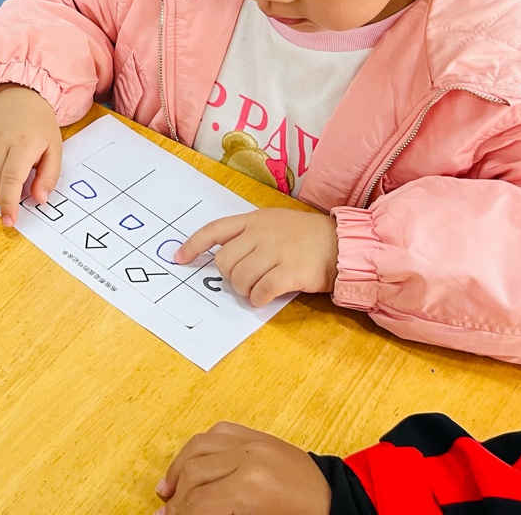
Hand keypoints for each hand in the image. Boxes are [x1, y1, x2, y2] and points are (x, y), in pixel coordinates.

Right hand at [0, 84, 62, 228]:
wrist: (21, 97)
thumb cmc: (40, 126)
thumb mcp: (55, 149)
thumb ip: (49, 177)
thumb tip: (39, 200)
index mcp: (24, 143)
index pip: (11, 178)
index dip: (9, 203)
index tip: (10, 220)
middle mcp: (0, 140)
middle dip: (0, 198)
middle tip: (12, 197)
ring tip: (3, 182)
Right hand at [155, 422, 330, 514]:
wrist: (338, 500)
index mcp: (253, 487)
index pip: (199, 503)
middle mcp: (249, 456)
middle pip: (193, 474)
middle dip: (177, 498)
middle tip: (167, 514)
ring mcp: (253, 441)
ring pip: (198, 447)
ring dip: (179, 469)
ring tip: (169, 491)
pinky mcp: (257, 434)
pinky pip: (217, 432)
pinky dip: (199, 448)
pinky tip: (191, 465)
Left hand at [176, 209, 337, 307]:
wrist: (341, 243)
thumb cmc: (306, 235)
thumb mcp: (274, 223)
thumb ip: (250, 235)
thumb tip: (224, 258)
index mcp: (253, 220)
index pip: (214, 230)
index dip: (192, 245)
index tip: (179, 258)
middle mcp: (260, 233)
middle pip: (224, 261)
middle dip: (228, 277)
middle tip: (242, 281)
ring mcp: (275, 251)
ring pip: (240, 278)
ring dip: (243, 290)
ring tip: (256, 290)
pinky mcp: (289, 271)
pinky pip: (261, 290)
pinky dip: (258, 299)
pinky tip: (263, 298)